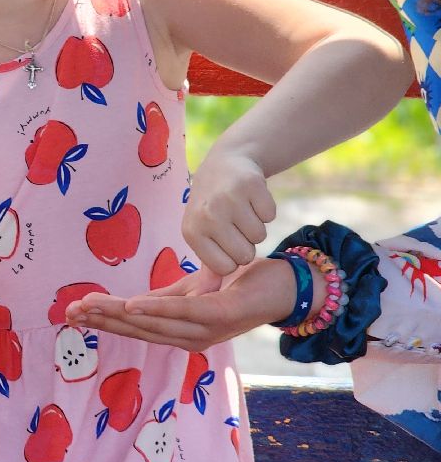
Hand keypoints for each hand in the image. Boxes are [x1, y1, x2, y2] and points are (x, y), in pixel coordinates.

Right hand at [65, 261, 295, 350]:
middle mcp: (192, 339)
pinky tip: (131, 304)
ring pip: (154, 323)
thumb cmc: (239, 284)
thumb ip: (164, 299)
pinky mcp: (222, 314)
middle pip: (138, 330)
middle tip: (70, 312)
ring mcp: (208, 330)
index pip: (135, 328)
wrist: (285, 284)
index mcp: (182, 332)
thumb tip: (129, 306)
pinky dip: (156, 309)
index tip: (71, 312)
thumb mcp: (193, 288)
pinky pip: (183, 312)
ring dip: (119, 315)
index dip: (103, 321)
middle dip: (102, 320)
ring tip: (90, 306)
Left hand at [183, 150, 276, 274]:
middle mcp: (207, 216)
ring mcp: (228, 199)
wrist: (225, 163)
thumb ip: (208, 266)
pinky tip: (251, 198)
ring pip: (260, 237)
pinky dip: (266, 209)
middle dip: (245, 243)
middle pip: (245, 255)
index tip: (224, 239)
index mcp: (191, 231)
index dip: (231, 257)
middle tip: (234, 222)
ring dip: (255, 225)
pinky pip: (270, 215)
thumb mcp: (203, 233)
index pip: (225, 268)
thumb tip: (204, 298)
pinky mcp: (250, 185)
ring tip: (241, 209)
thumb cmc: (212, 206)